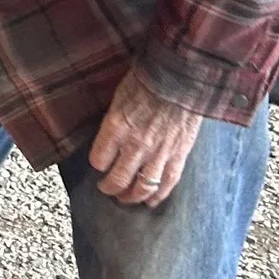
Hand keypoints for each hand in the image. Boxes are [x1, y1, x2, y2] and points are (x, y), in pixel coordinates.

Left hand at [86, 70, 204, 207]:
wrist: (182, 78)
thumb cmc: (148, 81)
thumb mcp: (118, 97)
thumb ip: (113, 121)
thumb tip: (108, 137)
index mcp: (116, 127)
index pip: (98, 160)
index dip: (97, 164)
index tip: (99, 163)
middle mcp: (135, 145)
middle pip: (118, 179)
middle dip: (109, 188)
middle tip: (107, 189)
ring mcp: (158, 152)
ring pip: (142, 187)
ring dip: (132, 197)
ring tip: (126, 199)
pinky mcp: (179, 155)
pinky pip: (167, 182)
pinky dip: (158, 195)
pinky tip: (152, 201)